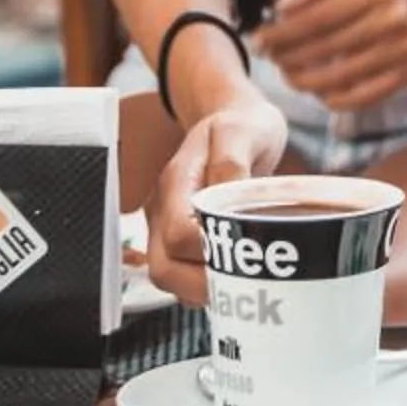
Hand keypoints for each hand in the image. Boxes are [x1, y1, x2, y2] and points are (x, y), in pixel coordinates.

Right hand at [144, 94, 289, 305]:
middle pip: (163, 267)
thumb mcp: (244, 131)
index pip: (178, 235)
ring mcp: (168, 223)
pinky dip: (202, 284)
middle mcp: (165, 207)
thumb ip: (232, 164)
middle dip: (198, 285)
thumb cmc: (242, 124)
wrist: (235, 116)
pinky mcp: (180, 235)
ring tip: (240, 284)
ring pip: (169, 276)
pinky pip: (181, 272)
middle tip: (241, 287)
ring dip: (199, 289)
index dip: (207, 252)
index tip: (243, 253)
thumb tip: (228, 205)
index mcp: (177, 181)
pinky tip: (232, 278)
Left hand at [253, 0, 406, 111]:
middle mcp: (392, 19)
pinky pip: (363, 96)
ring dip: (303, 80)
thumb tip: (277, 2)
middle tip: (268, 56)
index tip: (258, 38)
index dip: (282, 32)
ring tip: (288, 73)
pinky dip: (334, 98)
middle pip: (325, 47)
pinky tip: (318, 90)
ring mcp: (403, 51)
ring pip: (340, 76)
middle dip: (287, 55)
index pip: (317, 16)